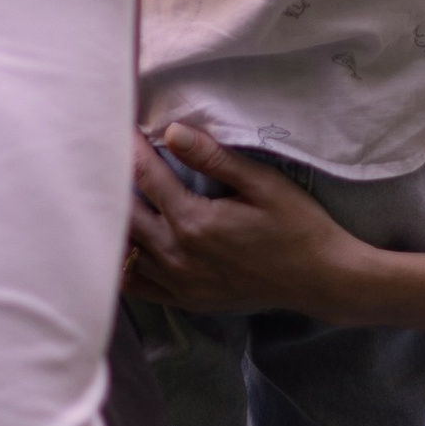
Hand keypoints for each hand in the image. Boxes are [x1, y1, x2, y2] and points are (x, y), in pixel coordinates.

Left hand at [125, 122, 360, 315]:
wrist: (321, 279)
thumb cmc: (298, 226)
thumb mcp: (263, 184)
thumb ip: (213, 159)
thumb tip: (171, 132)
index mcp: (193, 223)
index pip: (145, 176)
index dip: (128, 147)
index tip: (116, 125)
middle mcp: (177, 257)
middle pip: (124, 213)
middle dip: (112, 180)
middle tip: (103, 156)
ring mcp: (179, 283)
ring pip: (125, 250)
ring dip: (117, 220)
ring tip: (109, 192)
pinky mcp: (186, 300)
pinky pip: (137, 284)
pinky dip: (124, 261)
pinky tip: (125, 242)